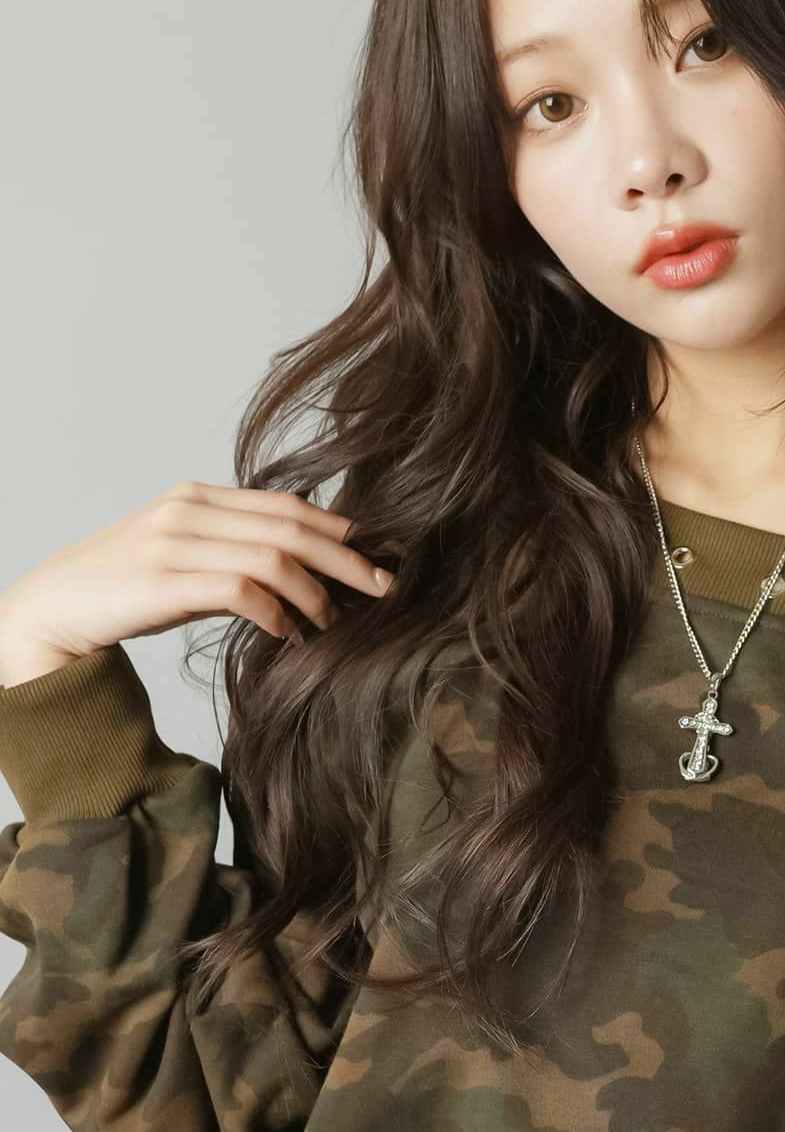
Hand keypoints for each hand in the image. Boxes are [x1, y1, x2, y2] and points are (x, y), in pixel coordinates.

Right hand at [0, 481, 393, 685]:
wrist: (53, 610)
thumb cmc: (128, 590)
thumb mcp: (187, 558)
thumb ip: (237, 553)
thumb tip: (306, 572)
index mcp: (199, 497)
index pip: (287, 505)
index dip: (340, 530)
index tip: (379, 557)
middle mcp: (189, 511)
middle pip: (292, 526)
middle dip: (347, 559)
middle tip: (384, 589)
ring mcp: (174, 543)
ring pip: (274, 557)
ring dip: (316, 593)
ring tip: (332, 622)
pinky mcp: (164, 582)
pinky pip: (242, 590)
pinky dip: (277, 613)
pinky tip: (291, 635)